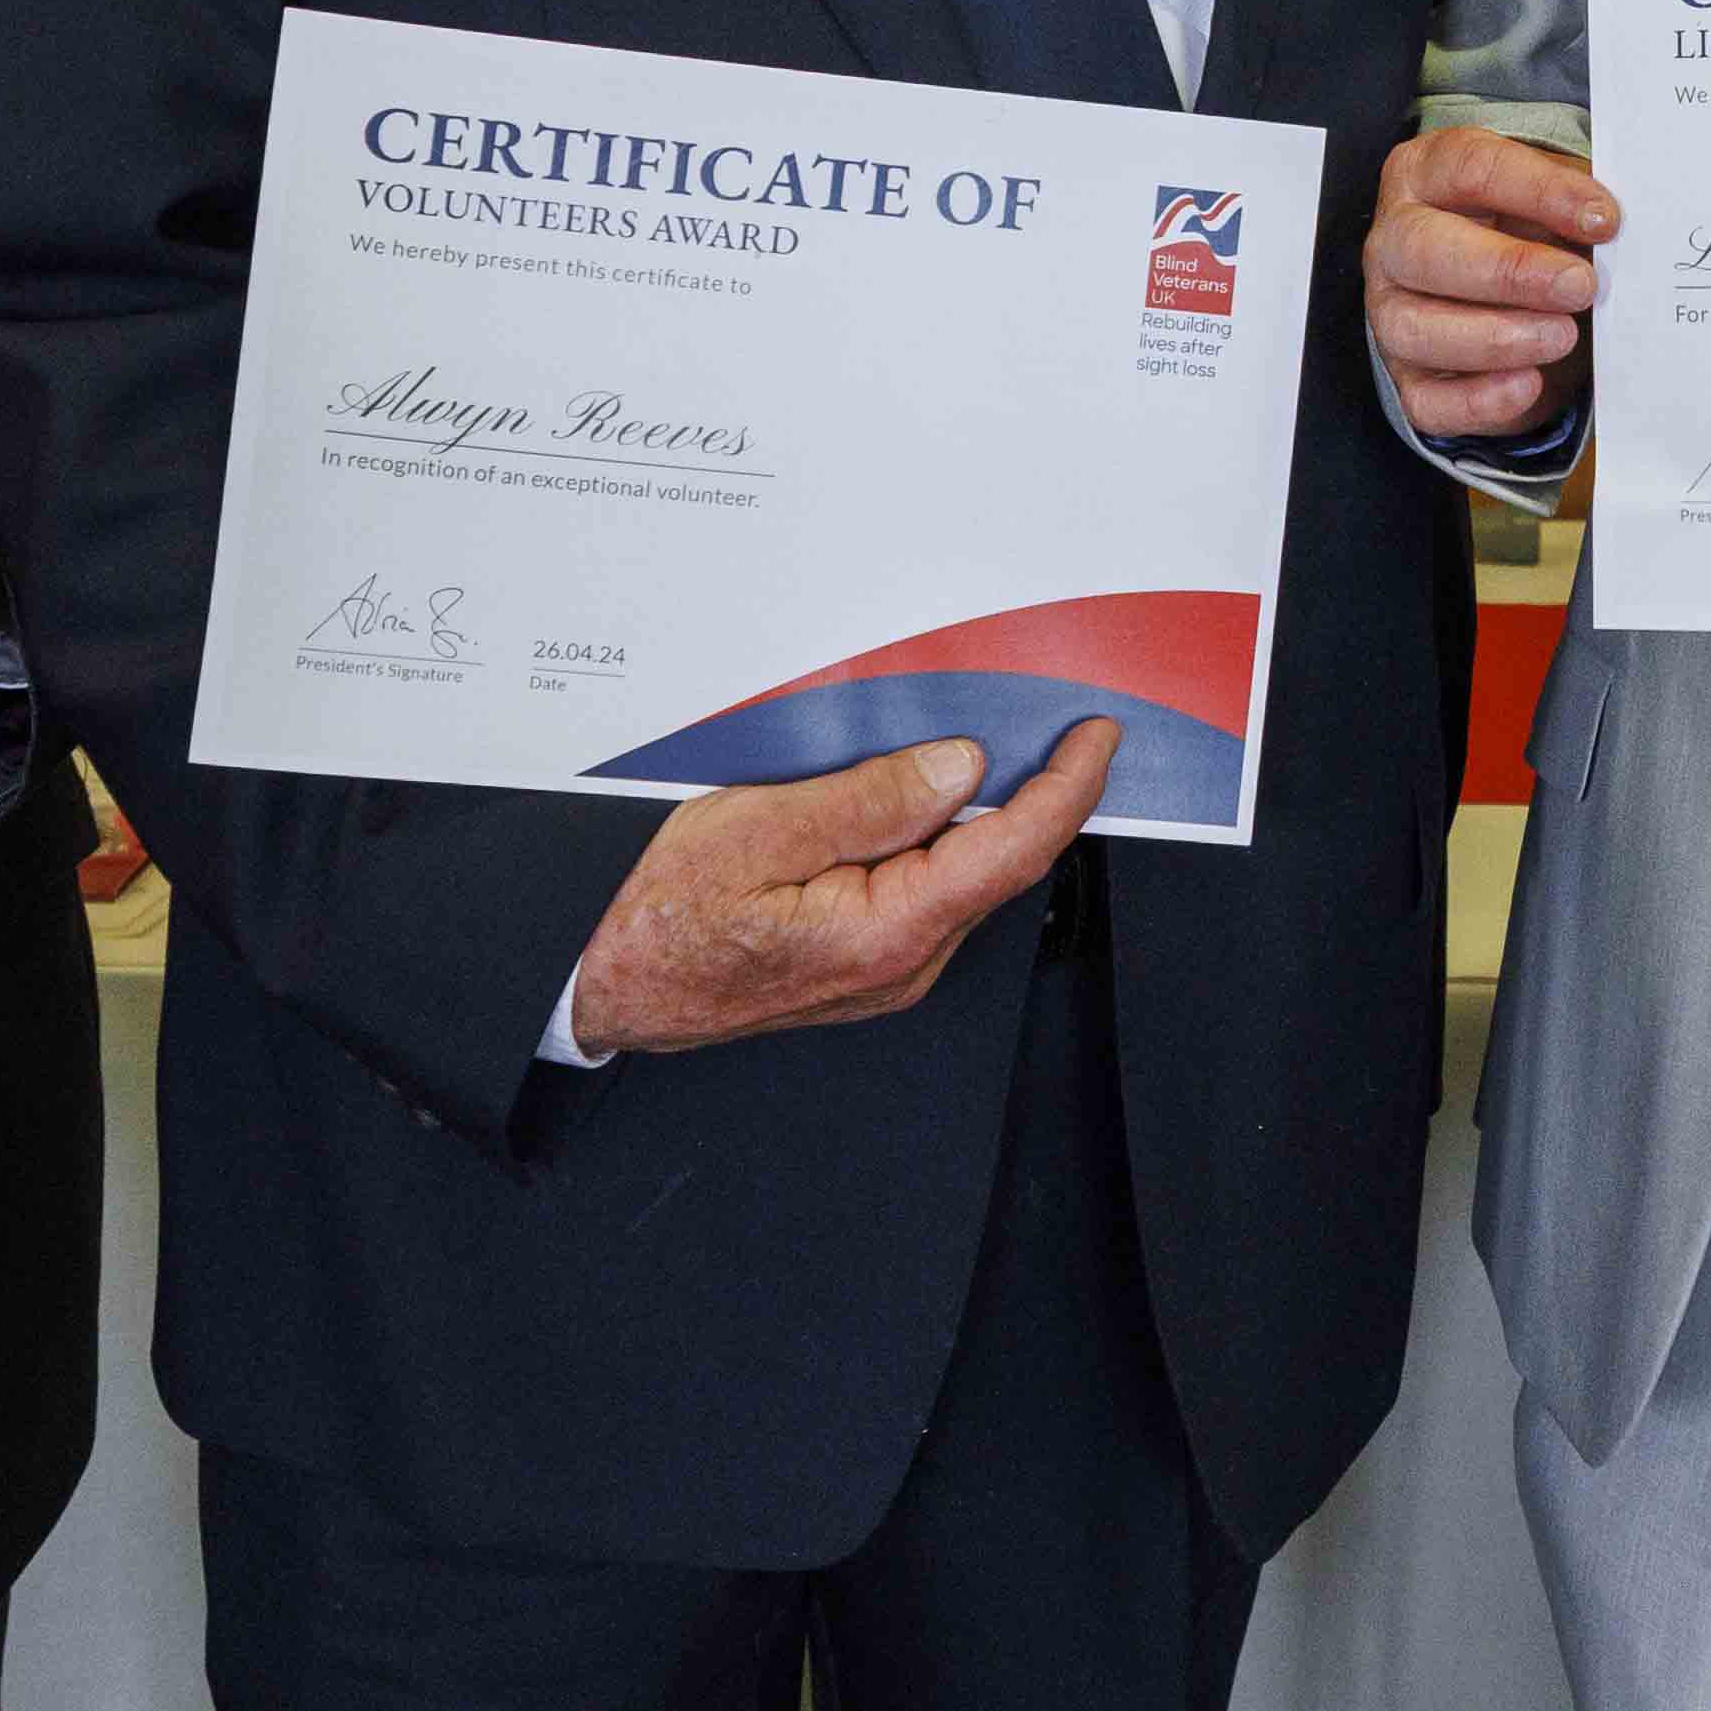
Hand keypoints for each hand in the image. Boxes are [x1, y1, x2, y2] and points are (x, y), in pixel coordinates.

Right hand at [564, 723, 1117, 1055]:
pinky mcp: (870, 964)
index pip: (1010, 853)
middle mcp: (903, 964)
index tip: (1096, 738)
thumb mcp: (754, 831)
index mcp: (885, 933)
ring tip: (968, 749)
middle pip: (997, 865)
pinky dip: (941, 842)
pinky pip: (929, 892)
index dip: (1066, 789)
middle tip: (1045, 720)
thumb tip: (958, 771)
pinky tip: (917, 802)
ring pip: (963, 877)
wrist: (615, 990)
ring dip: (981, 815)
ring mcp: (889, 971)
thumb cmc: (663, 918)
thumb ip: (866, 801)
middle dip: (1033, 792)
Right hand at [1364, 124, 1612, 446]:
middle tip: (1578, 285)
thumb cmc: (1529, 228)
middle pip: (1427, 249)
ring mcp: (1390, 310)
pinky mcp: (1406, 377)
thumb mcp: (1552, 198)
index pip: (1472, 169)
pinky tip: (1528, 385)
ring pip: (1415, 329)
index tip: (1604, 219)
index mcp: (1427, 173)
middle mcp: (1395, 239)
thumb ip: (1576, 204)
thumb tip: (1612, 224)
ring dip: (1495, 337)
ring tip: (1562, 336)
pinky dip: (1478, 400)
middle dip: (1509, 271)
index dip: (1540, 192)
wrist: (1510, 287)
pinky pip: (1427, 399)